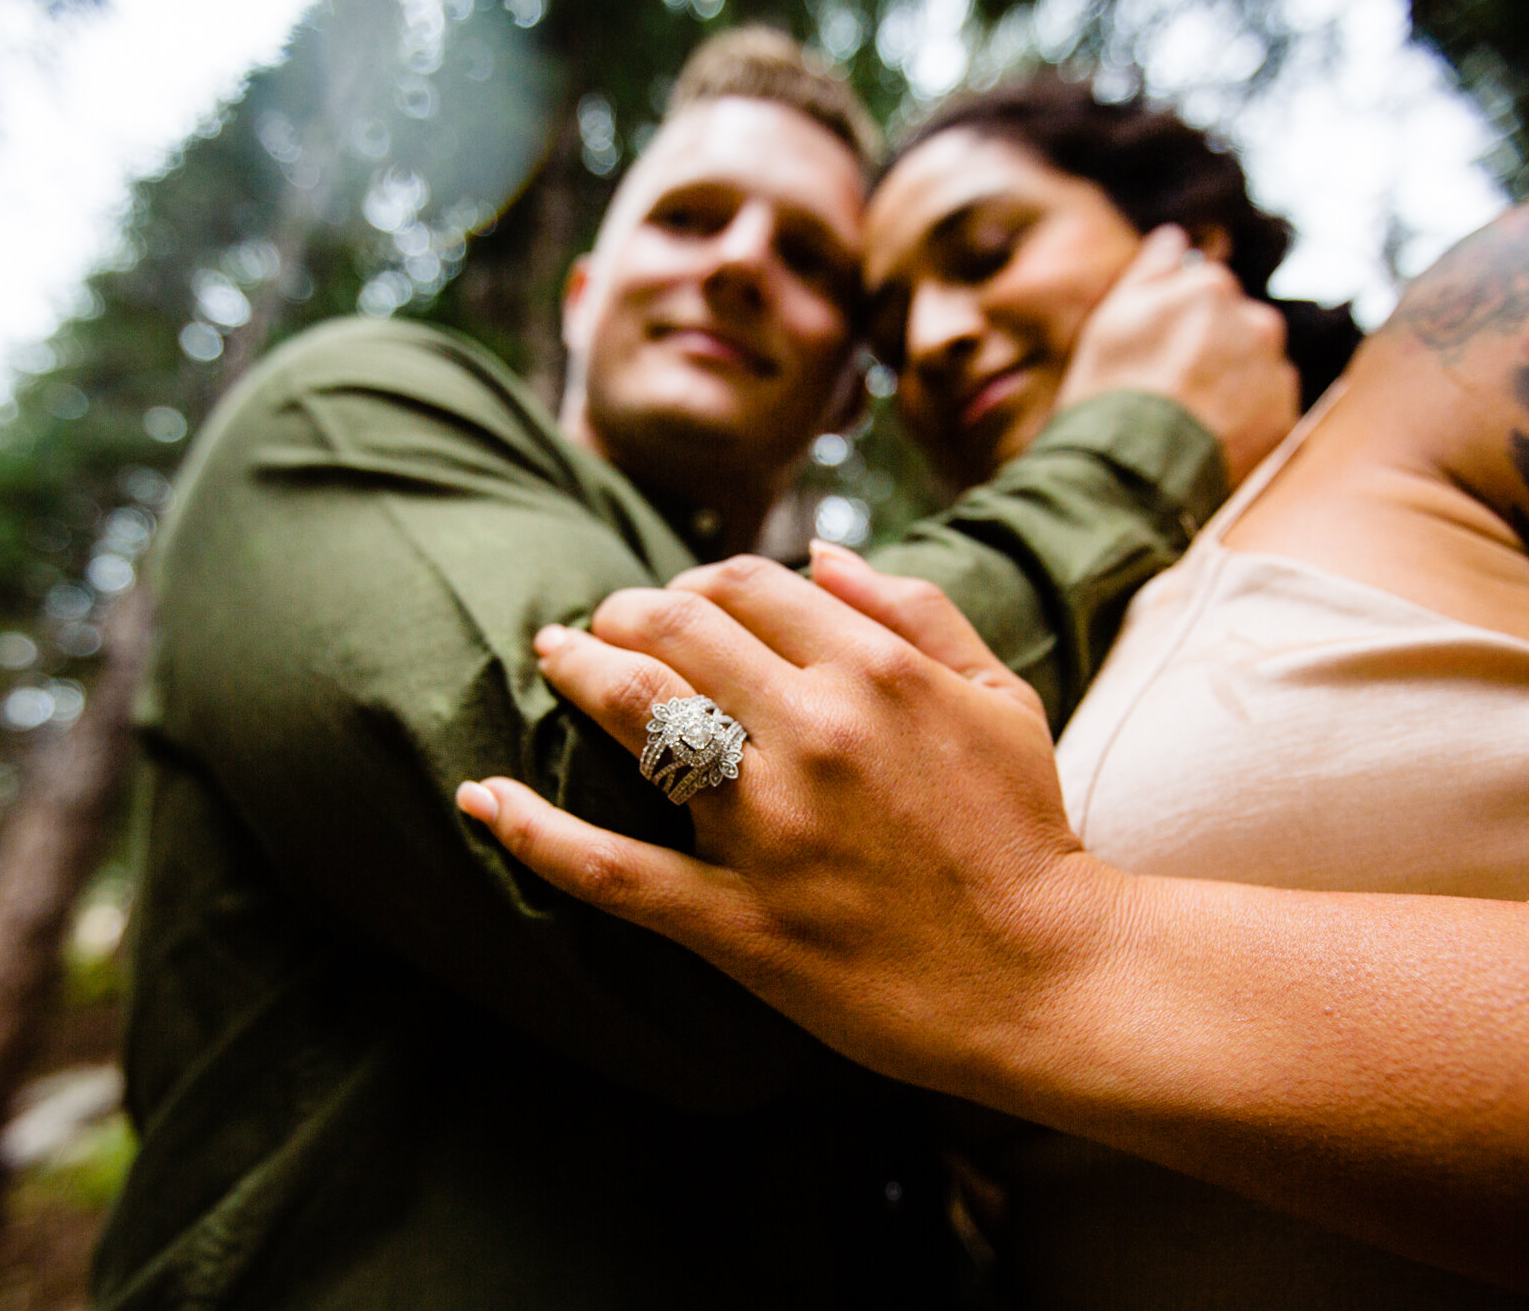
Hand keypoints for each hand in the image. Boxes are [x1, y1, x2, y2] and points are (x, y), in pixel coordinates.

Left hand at [456, 545, 1128, 1094]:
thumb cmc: (1025, 831)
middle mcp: (814, 731)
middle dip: (623, 612)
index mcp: (877, 670)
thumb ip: (917, 609)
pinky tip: (483, 796)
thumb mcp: (1001, 695)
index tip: (679, 606)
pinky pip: (611, 868)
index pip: (745, 584)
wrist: (1044, 974)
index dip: (694, 582)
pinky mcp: (738, 919)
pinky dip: (534, 830)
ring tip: (553, 659)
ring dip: (578, 671)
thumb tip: (824, 553)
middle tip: (602, 627)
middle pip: (675, 628)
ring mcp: (769, 827)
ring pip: (636, 717)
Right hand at [1056, 225, 1299, 484]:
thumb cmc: (1111, 390)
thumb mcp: (1112, 318)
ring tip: (1186, 423)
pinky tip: (1207, 442)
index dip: (1173, 327)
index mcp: (1212, 286)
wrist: (1134, 474)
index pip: (1202, 295)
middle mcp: (1256, 321)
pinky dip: (1243, 423)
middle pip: (1234, 330)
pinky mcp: (1285, 422)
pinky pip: (1266, 413)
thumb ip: (1151, 269)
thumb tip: (1176, 236)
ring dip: (1230, 387)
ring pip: (1253, 370)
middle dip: (1209, 353)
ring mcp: (1275, 373)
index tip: (1150, 358)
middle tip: (1167, 392)